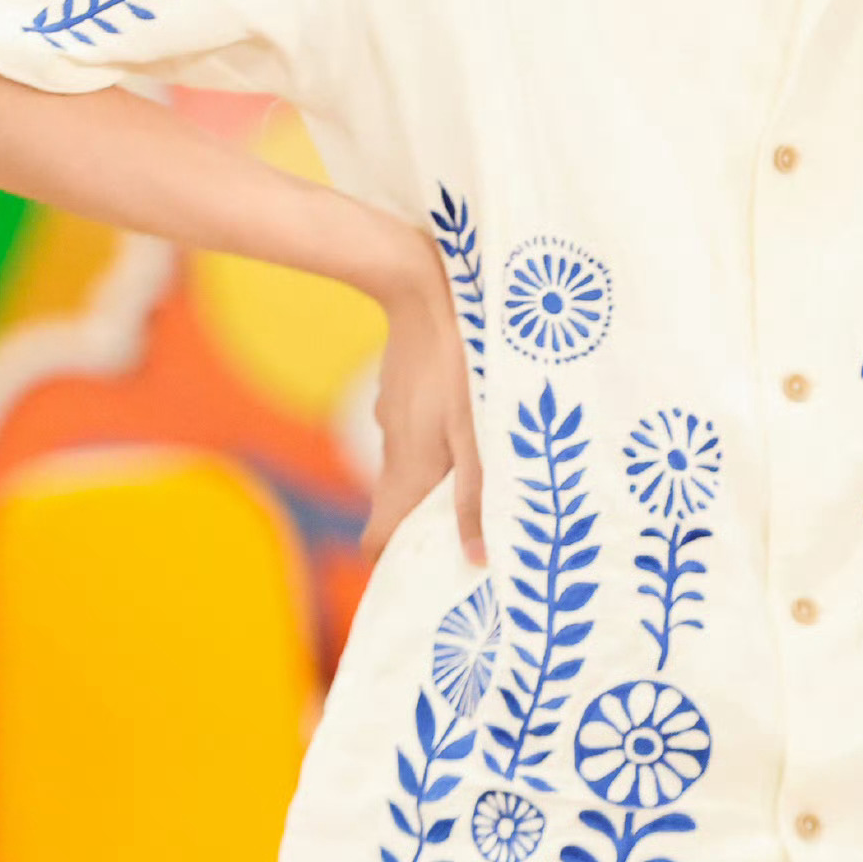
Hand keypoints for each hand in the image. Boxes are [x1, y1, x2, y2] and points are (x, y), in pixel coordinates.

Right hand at [362, 241, 486, 571]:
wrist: (424, 288)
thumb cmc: (461, 364)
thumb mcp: (478, 435)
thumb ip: (478, 496)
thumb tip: (476, 560)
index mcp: (408, 472)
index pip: (378, 540)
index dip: (395, 562)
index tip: (426, 573)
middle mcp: (394, 451)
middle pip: (397, 506)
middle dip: (425, 526)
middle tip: (469, 533)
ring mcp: (394, 419)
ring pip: (409, 465)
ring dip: (437, 480)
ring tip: (484, 480)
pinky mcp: (400, 393)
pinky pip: (416, 431)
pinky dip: (437, 441)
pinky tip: (472, 424)